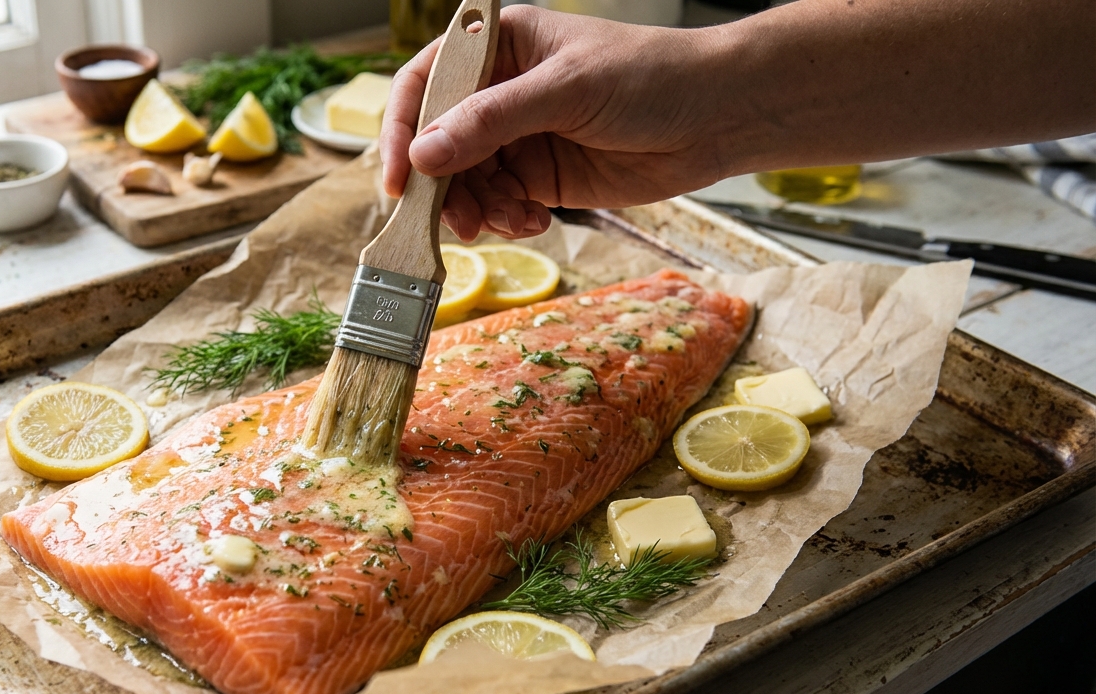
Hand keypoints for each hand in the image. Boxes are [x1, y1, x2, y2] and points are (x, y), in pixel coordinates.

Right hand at [381, 5, 728, 241]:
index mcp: (498, 47)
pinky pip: (500, 204)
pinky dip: (507, 221)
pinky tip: (534, 221)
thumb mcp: (566, 90)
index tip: (399, 177)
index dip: (401, 130)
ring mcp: (518, 136)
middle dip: (444, 185)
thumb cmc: (652, 76)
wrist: (719, 116)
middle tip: (460, 219)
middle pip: (437, 144)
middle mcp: (499, 92)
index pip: (425, 85)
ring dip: (478, 210)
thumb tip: (425, 154)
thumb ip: (492, 122)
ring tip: (509, 221)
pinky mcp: (541, 176)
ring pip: (465, 182)